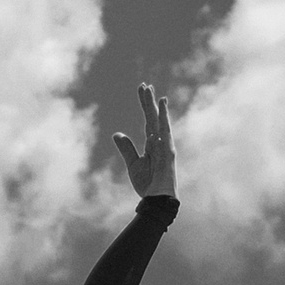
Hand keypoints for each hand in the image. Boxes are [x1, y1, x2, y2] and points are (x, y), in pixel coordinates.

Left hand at [111, 82, 174, 198]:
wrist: (156, 200)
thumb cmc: (148, 185)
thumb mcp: (133, 164)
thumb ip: (126, 148)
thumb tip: (116, 134)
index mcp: (152, 144)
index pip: (148, 120)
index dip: (145, 105)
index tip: (142, 90)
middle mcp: (159, 141)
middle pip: (152, 117)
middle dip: (148, 101)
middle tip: (144, 85)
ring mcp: (164, 145)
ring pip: (158, 121)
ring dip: (155, 105)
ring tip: (151, 90)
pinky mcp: (167, 151)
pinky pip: (165, 130)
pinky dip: (163, 116)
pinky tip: (162, 104)